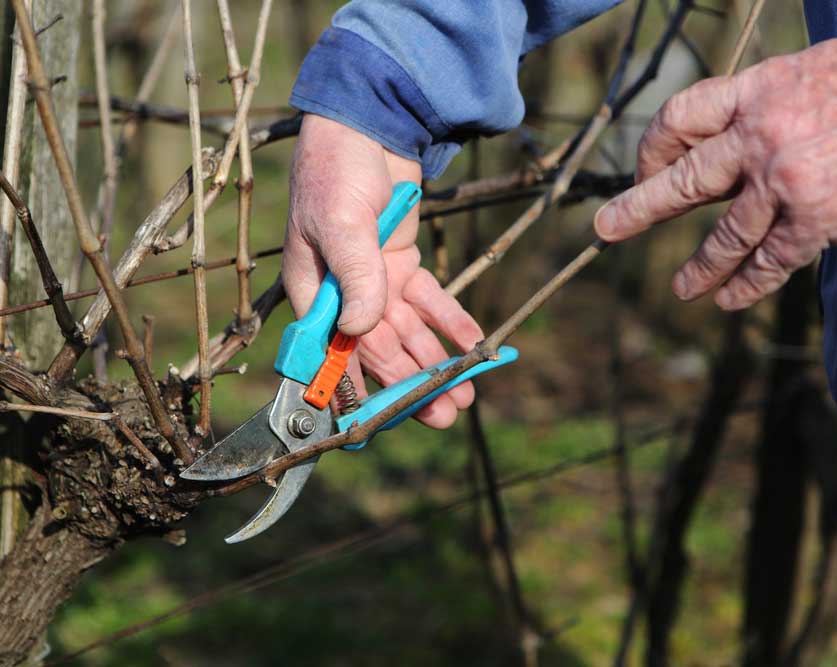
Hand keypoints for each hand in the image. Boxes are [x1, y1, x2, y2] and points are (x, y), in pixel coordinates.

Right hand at [284, 114, 482, 427]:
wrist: (367, 126)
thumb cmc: (336, 170)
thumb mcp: (340, 221)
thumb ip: (354, 274)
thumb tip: (360, 328)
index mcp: (314, 293)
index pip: (335, 351)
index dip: (362, 387)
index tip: (391, 417)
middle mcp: (344, 295)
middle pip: (378, 351)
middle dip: (411, 385)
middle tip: (443, 414)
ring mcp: (376, 282)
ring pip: (408, 333)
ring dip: (435, 362)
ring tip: (464, 394)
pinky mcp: (403, 265)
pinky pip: (429, 301)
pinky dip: (451, 321)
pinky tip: (475, 344)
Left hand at [594, 39, 836, 309]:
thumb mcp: (813, 70)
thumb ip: (767, 98)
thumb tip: (735, 119)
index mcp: (755, 93)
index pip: (681, 118)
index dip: (655, 147)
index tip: (649, 168)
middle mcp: (758, 138)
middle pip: (683, 180)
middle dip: (638, 207)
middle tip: (607, 228)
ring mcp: (783, 183)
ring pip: (723, 235)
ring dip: (698, 267)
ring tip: (682, 289)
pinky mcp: (816, 222)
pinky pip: (768, 262)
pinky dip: (745, 285)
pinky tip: (728, 300)